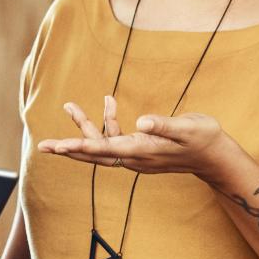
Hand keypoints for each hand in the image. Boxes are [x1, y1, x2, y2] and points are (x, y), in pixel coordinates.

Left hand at [36, 96, 229, 175]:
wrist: (215, 156)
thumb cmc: (203, 139)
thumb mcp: (188, 127)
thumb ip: (165, 124)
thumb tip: (141, 121)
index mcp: (142, 150)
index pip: (104, 149)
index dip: (79, 146)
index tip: (58, 146)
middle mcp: (135, 156)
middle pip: (94, 153)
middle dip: (68, 147)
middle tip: (43, 146)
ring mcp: (136, 155)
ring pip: (102, 144)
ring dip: (86, 125)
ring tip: (69, 105)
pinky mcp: (140, 149)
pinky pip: (115, 138)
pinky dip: (108, 121)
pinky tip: (109, 102)